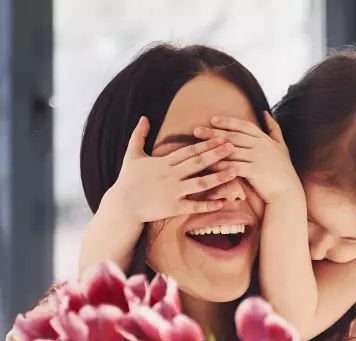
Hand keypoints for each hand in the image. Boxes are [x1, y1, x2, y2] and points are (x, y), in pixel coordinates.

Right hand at [101, 116, 243, 225]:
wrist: (122, 205)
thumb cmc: (128, 180)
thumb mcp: (131, 155)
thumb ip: (139, 135)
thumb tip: (143, 117)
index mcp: (163, 162)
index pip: (189, 151)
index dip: (206, 144)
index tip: (221, 138)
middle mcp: (170, 175)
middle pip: (197, 163)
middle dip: (216, 154)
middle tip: (233, 147)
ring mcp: (173, 192)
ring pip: (200, 183)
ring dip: (218, 178)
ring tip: (234, 172)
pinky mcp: (172, 208)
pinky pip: (193, 206)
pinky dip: (207, 205)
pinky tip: (222, 202)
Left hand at [193, 113, 303, 204]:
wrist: (289, 192)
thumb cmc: (284, 171)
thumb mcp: (282, 146)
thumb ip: (274, 129)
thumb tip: (266, 112)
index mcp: (264, 139)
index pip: (243, 126)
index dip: (227, 122)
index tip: (212, 120)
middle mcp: (260, 146)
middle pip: (233, 136)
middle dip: (213, 133)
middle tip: (197, 131)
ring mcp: (257, 158)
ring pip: (231, 150)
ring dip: (213, 148)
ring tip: (198, 147)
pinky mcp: (254, 172)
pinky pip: (233, 166)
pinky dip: (220, 165)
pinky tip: (208, 165)